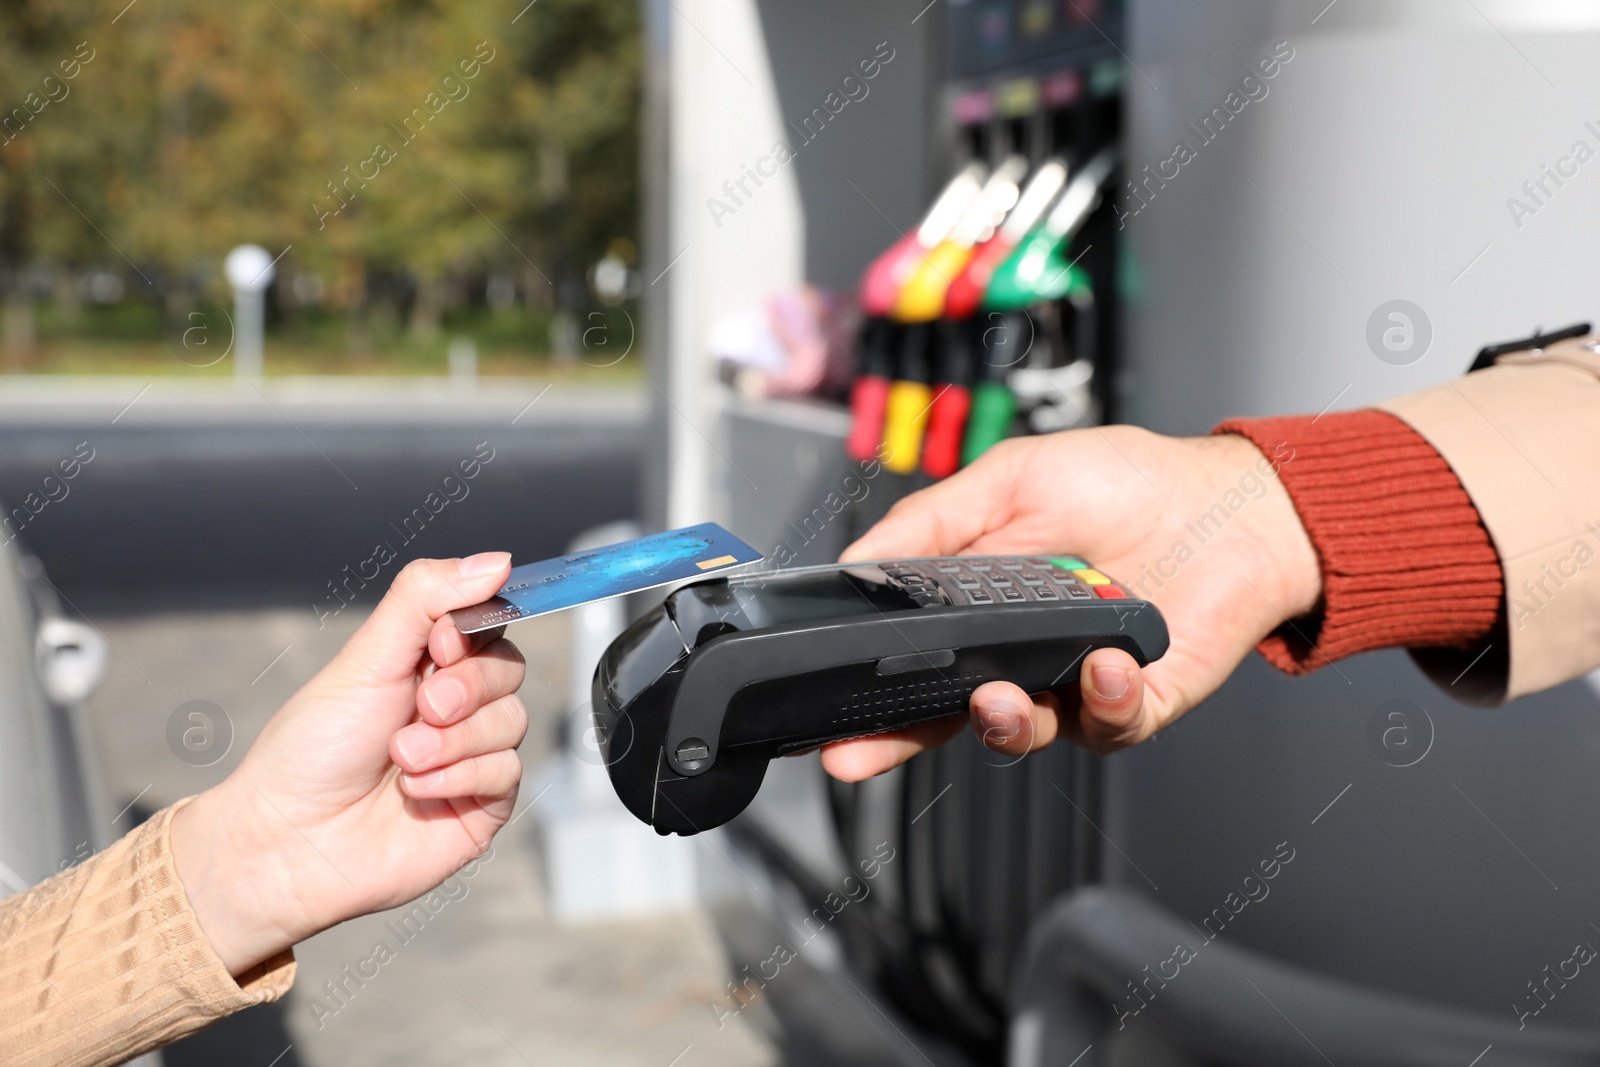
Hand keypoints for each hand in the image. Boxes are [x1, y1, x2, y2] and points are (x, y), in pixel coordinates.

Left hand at [169, 554, 527, 974]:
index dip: (475, 628)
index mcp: (426, 662)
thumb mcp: (364, 659)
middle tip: (420, 707)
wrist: (287, 842)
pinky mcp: (484, 805)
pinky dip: (460, 776)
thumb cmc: (310, 751)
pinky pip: (508, 771)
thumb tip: (497, 560)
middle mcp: (455, 706)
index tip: (440, 643)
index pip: (487, 620)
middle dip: (463, 687)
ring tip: (401, 757)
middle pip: (508, 668)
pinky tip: (417, 789)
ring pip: (512, 720)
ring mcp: (471, 755)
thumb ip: (426, 598)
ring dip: (453, 740)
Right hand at [821, 428, 1319, 780]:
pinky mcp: (1140, 701)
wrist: (1227, 499)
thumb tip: (858, 565)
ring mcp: (1077, 686)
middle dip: (897, 744)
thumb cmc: (1125, 483)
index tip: (825, 722)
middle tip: (859, 753)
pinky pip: (1110, 724)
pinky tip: (1103, 662)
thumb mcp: (1009, 481)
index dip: (868, 701)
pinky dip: (1102, 699)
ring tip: (999, 696)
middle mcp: (1022, 659)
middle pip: (947, 720)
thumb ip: (932, 522)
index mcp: (982, 612)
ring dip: (1004, 722)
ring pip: (1026, 733)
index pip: (912, 667)